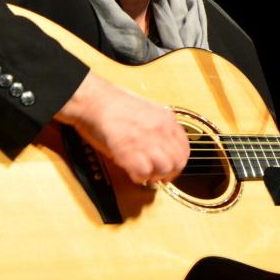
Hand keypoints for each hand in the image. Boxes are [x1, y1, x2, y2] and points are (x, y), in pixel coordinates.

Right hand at [55, 70, 189, 184]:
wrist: (95, 101)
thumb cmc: (114, 104)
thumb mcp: (148, 111)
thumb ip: (159, 127)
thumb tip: (162, 147)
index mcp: (167, 119)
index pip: (185, 148)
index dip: (179, 162)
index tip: (172, 168)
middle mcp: (161, 130)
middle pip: (178, 161)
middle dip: (169, 173)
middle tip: (159, 177)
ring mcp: (147, 141)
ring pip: (165, 169)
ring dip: (155, 176)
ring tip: (145, 175)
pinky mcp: (130, 152)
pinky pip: (144, 173)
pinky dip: (139, 178)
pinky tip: (132, 173)